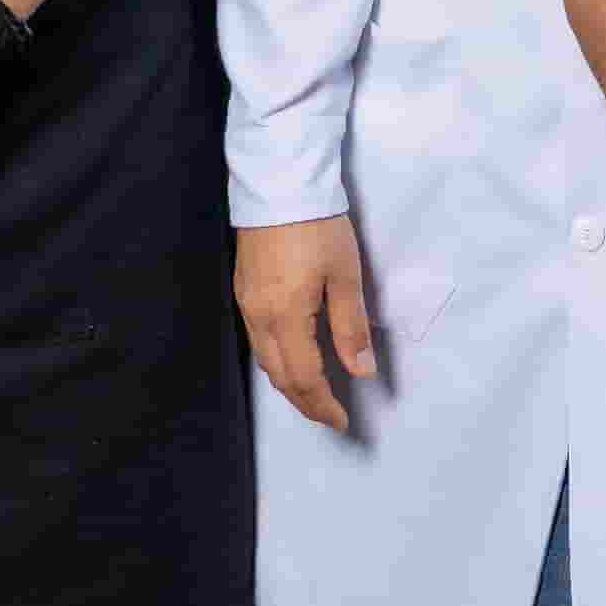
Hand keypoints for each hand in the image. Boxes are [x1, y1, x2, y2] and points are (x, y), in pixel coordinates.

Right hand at [237, 215, 383, 435]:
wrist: (278, 184)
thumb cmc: (317, 227)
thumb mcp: (345, 276)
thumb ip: (351, 327)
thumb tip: (361, 372)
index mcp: (286, 317)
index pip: (303, 377)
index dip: (322, 404)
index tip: (342, 421)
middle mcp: (259, 317)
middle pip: (278, 376)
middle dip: (304, 402)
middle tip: (328, 417)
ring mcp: (247, 304)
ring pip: (264, 361)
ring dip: (288, 385)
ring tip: (313, 395)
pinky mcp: (244, 291)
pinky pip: (257, 341)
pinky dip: (276, 362)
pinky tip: (291, 360)